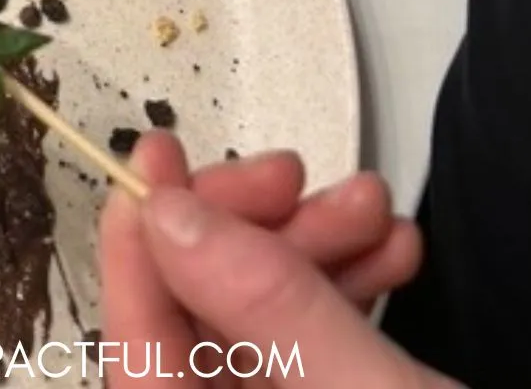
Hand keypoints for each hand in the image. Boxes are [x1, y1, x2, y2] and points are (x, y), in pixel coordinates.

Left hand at [102, 141, 449, 388]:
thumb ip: (272, 314)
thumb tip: (169, 220)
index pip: (138, 366)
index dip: (139, 253)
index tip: (158, 163)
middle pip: (196, 335)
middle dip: (246, 237)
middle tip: (292, 174)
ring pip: (258, 332)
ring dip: (308, 253)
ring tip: (376, 209)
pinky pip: (308, 355)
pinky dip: (342, 293)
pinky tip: (393, 251)